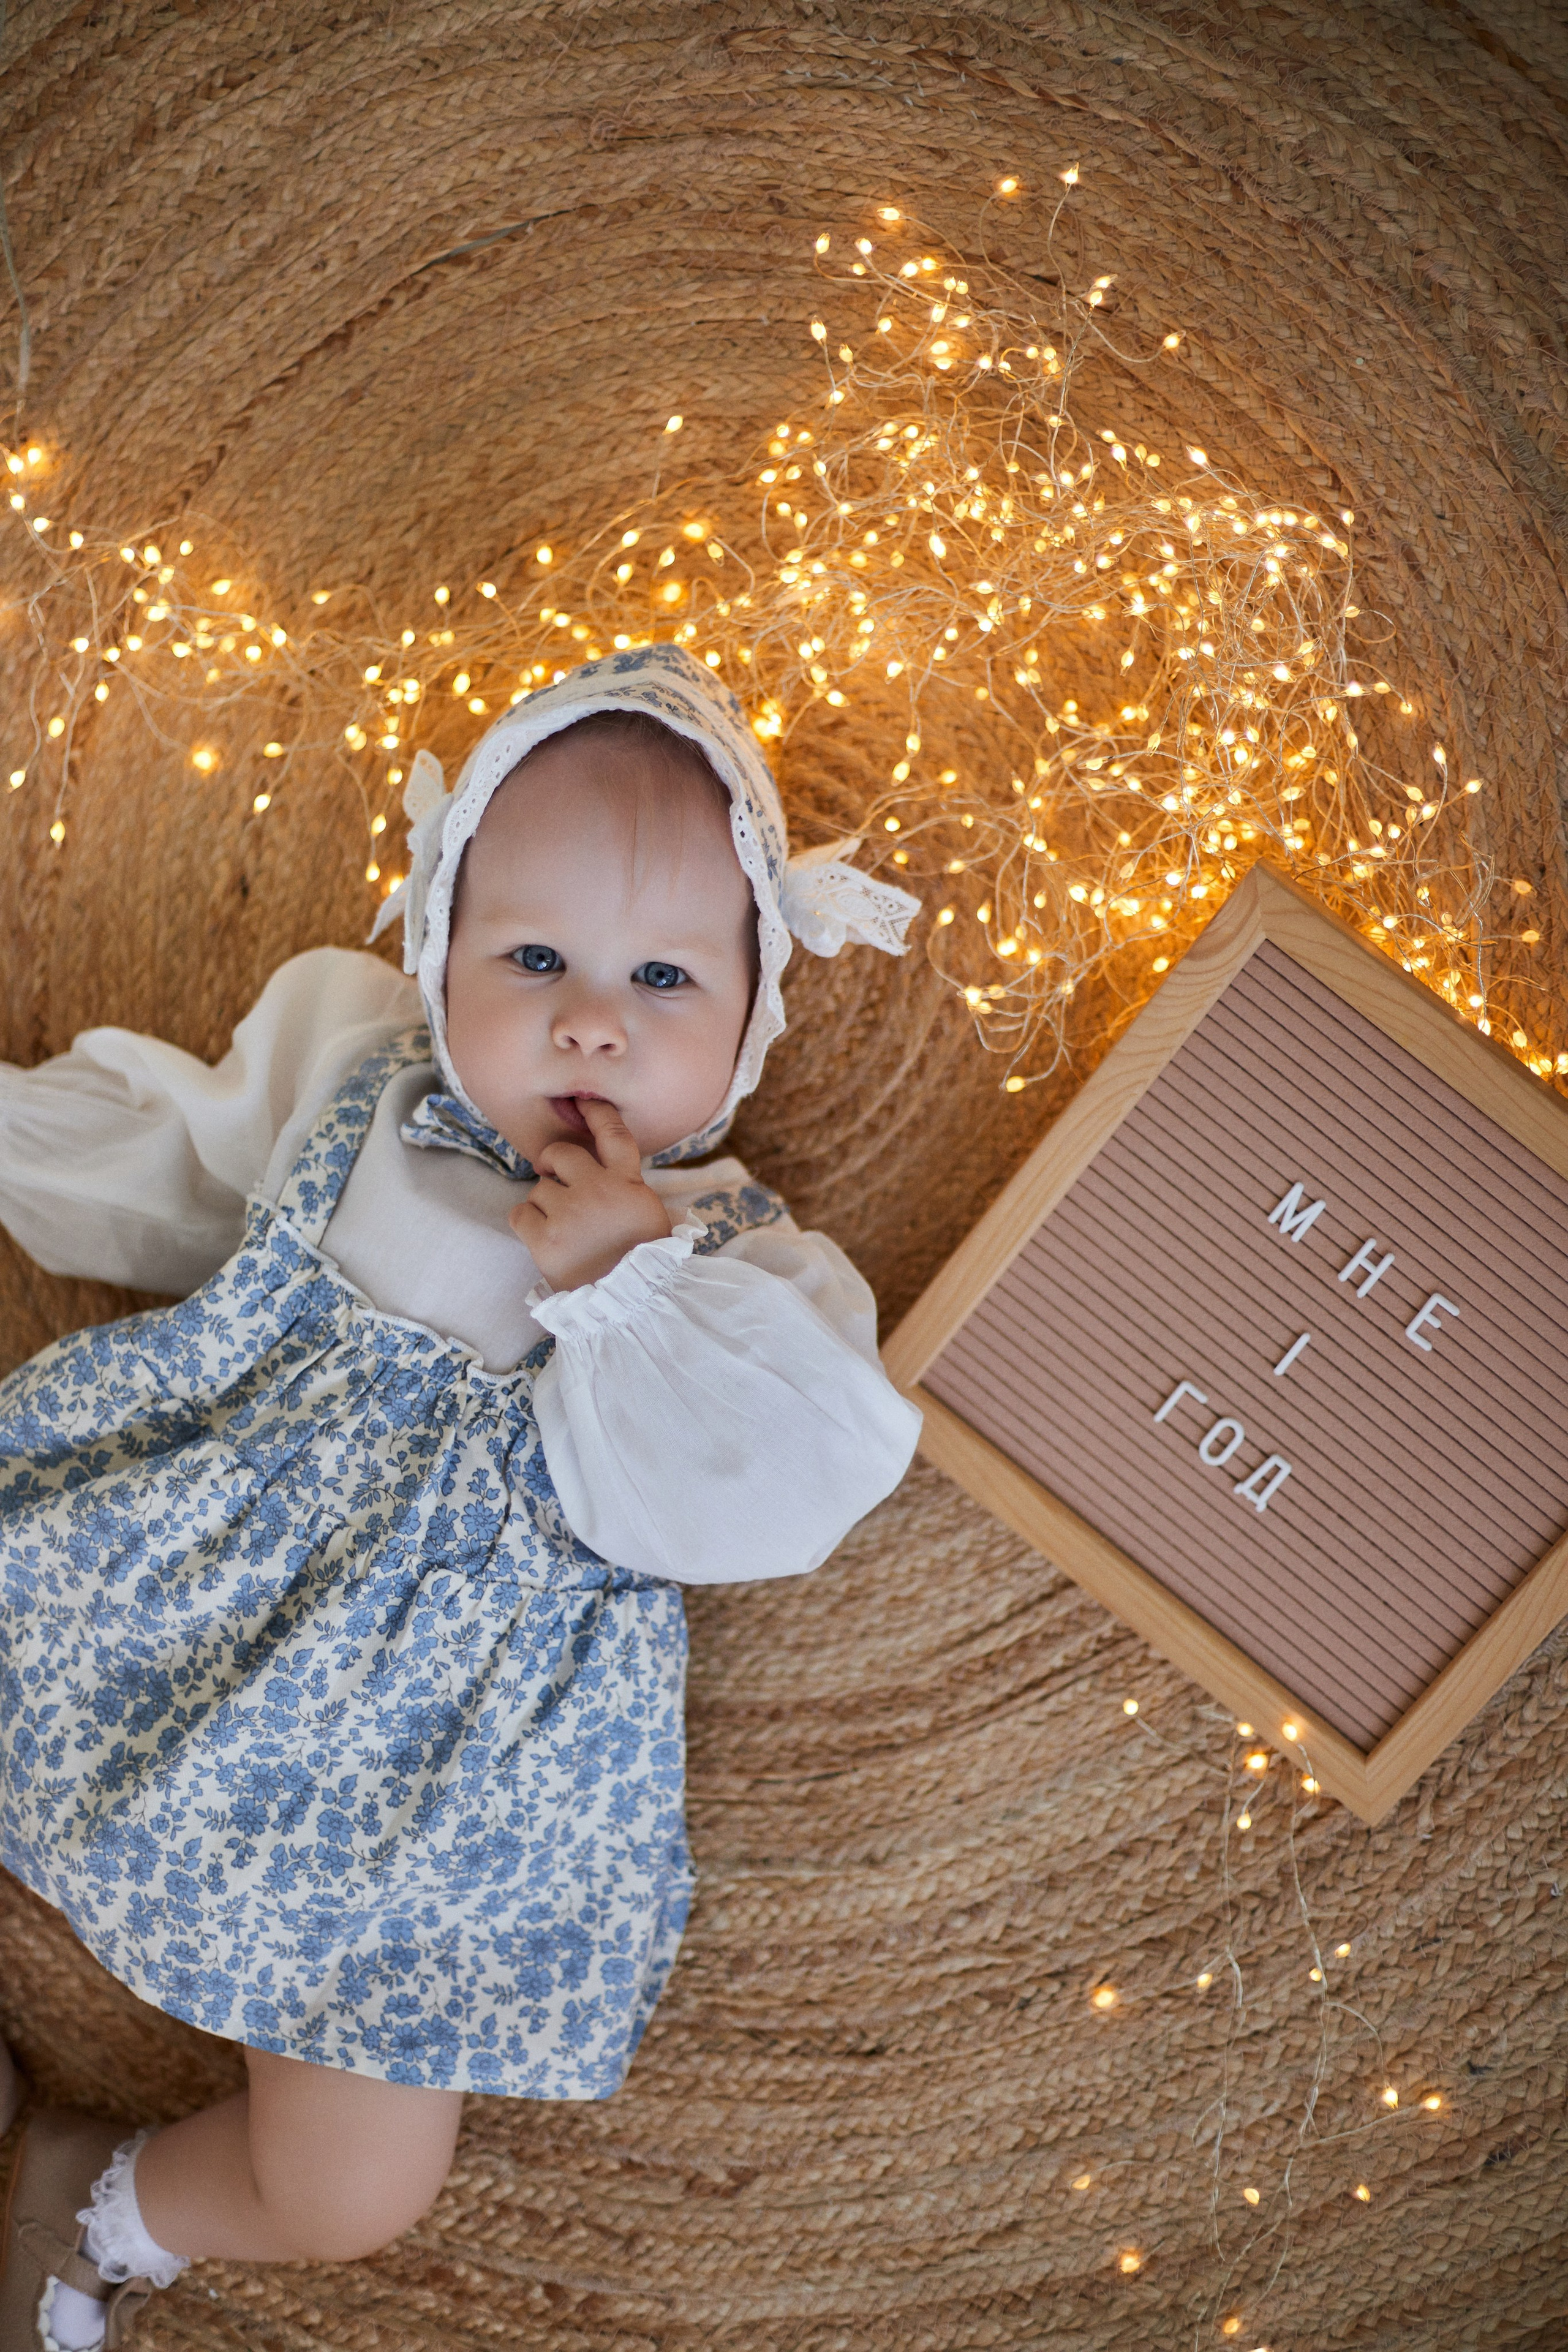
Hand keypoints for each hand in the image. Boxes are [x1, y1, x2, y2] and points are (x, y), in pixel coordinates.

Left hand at [508, 1098, 671, 1289]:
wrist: (630, 1306)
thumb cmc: (641, 1262)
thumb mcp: (649, 1216)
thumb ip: (627, 1188)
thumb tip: (608, 1171)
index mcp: (628, 1184)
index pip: (613, 1134)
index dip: (596, 1113)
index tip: (582, 1102)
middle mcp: (598, 1191)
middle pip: (561, 1154)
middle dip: (555, 1165)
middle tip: (560, 1185)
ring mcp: (570, 1214)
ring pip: (539, 1188)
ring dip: (545, 1204)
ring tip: (564, 1230)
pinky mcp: (544, 1239)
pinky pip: (520, 1213)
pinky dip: (527, 1224)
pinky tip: (546, 1239)